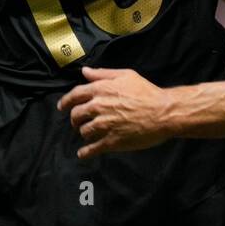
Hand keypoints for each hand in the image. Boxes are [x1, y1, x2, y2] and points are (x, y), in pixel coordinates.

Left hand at [57, 67, 171, 158]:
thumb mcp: (125, 75)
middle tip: (77, 122)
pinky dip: (85, 152)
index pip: (75, 95)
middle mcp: (98, 107)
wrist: (163, 112)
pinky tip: (83, 154)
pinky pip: (92, 149)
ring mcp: (104, 125)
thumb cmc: (146, 92)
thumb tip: (85, 71)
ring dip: (83, 133)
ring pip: (83, 131)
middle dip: (75, 119)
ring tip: (87, 134)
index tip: (62, 106)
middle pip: (76, 115)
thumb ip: (103, 74)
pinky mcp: (111, 141)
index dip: (66, 101)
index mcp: (100, 90)